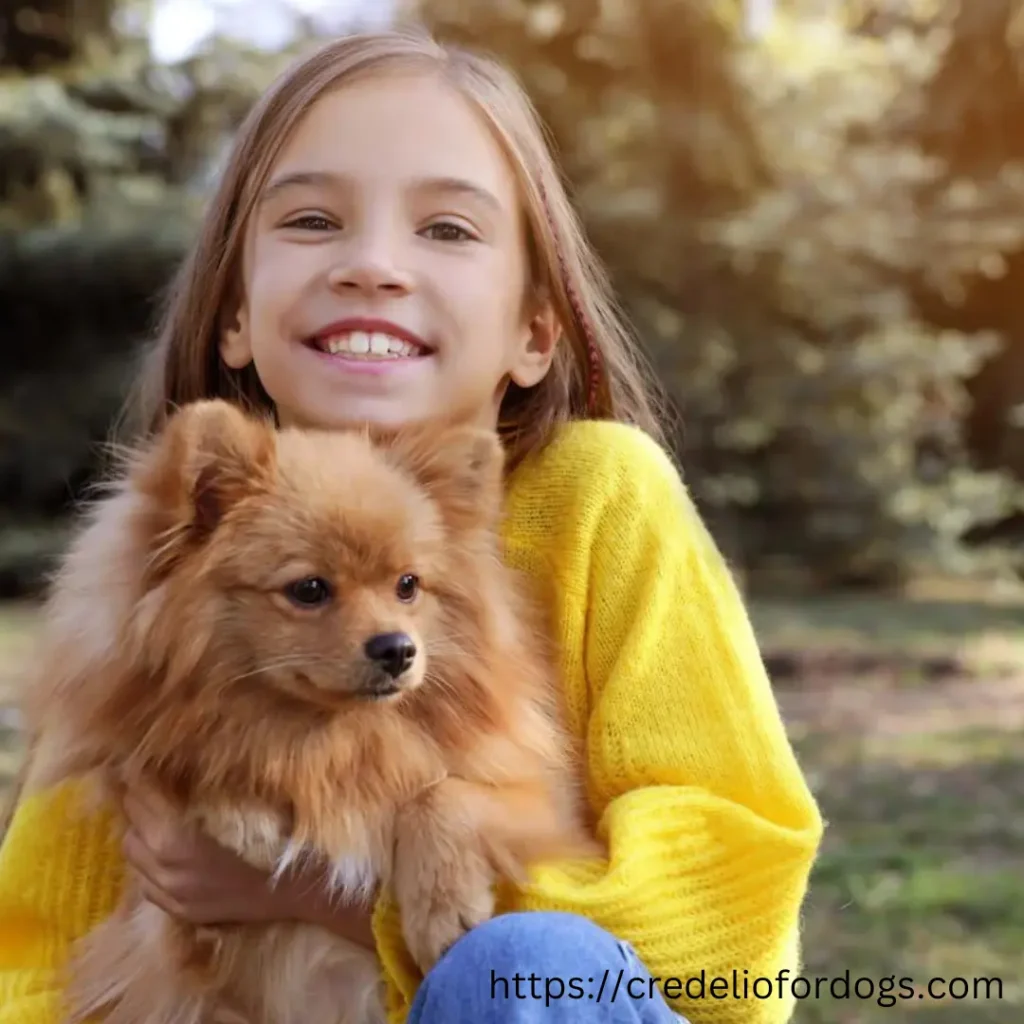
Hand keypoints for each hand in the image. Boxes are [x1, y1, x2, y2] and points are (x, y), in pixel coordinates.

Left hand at [120, 785, 375, 946]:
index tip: (136, 760)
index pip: (143, 801)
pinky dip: (151, 862)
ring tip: (156, 814)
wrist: (300, 894)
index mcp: (180, 842)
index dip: (138, 777)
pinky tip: (170, 850)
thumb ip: (209, 789)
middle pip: (131, 829)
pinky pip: (147, 883)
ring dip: (140, 833)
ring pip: (135, 858)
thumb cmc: (279, 840)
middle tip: (145, 782)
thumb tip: (185, 760)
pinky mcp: (180, 912)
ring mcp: (172, 896)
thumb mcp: (246, 805)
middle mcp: (167, 872)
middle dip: (136, 803)